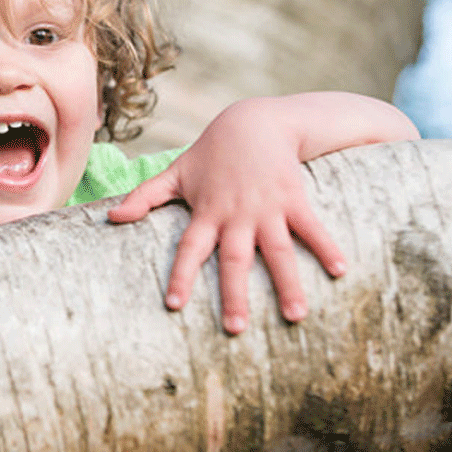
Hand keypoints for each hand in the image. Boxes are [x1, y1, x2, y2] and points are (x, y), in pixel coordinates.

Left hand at [108, 96, 347, 333]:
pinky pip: (311, 227)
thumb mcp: (175, 173)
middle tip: (235, 330)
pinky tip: (341, 271)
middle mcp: (236, 215)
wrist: (253, 121)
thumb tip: (110, 218)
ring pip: (277, 251)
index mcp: (206, 212)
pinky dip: (326, 247)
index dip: (181, 275)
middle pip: (234, 260)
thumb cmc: (211, 153)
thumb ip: (144, 197)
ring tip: (296, 316)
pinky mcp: (294, 198)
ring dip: (287, 283)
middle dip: (234, 295)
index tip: (174, 304)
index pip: (190, 249)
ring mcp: (267, 208)